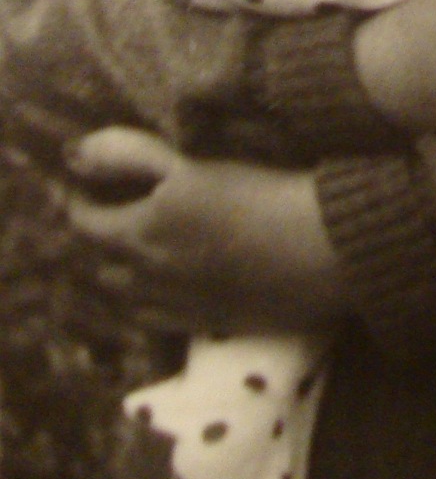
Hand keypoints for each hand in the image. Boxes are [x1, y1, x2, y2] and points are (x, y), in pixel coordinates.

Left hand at [63, 128, 344, 332]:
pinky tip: (165, 289)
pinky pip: (157, 322)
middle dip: (99, 241)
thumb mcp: (190, 164)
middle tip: (111, 215)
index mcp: (142, 233)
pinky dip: (148, 303)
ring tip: (135, 251)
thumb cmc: (258, 195)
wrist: (321, 250)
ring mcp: (178, 307)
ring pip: (127, 297)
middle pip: (102, 265)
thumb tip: (71, 154)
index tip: (82, 188)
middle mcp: (149, 278)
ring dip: (122, 275)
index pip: (85, 223)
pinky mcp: (209, 325)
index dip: (78, 203)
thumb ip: (129, 155)